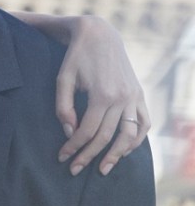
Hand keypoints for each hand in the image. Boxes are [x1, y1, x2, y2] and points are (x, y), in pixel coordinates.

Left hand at [54, 16, 149, 175]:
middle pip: (106, 137)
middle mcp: (122, 98)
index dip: (73, 147)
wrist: (100, 35)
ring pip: (129, 135)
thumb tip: (70, 132)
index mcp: (102, 94)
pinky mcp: (139, 95)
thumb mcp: (63, 79)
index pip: (87, 131)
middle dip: (89, 156)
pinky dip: (137, 140)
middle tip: (74, 170)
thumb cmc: (77, 57)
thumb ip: (64, 108)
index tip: (62, 158)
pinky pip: (144, 123)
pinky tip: (124, 152)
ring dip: (116, 155)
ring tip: (102, 169)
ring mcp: (134, 97)